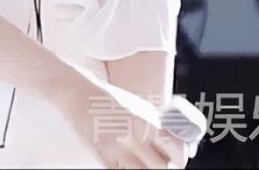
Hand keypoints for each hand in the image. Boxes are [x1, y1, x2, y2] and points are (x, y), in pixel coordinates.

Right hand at [51, 68, 188, 168]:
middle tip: (154, 164)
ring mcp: (121, 146)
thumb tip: (172, 150)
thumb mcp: (139, 109)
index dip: (178, 160)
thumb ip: (155, 128)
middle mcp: (137, 133)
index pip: (177, 150)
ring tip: (138, 164)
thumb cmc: (109, 101)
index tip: (175, 161)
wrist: (80, 94)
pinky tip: (124, 164)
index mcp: (149, 120)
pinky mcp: (105, 156)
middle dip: (161, 168)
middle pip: (162, 168)